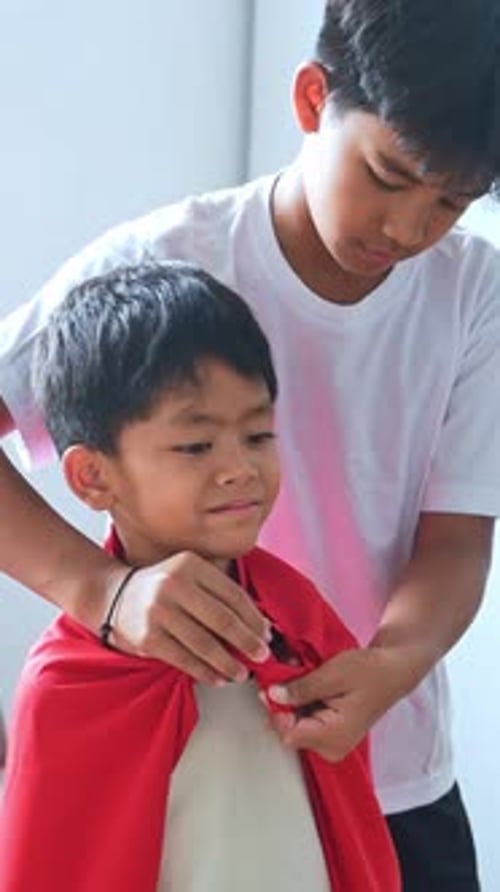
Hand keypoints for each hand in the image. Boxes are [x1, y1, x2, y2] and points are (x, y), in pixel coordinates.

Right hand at [108, 551, 270, 684]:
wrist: (116, 596)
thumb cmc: (164, 587)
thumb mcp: (190, 574)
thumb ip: (219, 592)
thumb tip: (258, 625)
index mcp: (190, 565)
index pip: (232, 594)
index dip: (254, 618)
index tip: (266, 634)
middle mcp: (174, 585)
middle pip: (222, 619)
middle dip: (247, 641)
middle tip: (262, 655)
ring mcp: (159, 612)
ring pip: (205, 644)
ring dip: (228, 663)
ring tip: (242, 673)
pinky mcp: (148, 637)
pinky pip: (185, 659)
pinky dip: (206, 672)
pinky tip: (218, 678)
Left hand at [265, 646, 406, 761]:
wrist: (393, 669)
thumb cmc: (371, 670)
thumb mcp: (332, 674)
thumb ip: (301, 689)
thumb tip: (272, 696)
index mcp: (333, 737)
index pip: (288, 733)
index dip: (276, 709)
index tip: (274, 685)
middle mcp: (332, 747)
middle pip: (290, 730)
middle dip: (286, 702)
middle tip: (292, 676)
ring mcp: (332, 743)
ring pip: (296, 724)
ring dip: (294, 700)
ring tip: (306, 678)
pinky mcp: (331, 735)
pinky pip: (306, 721)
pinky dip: (304, 703)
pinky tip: (312, 686)